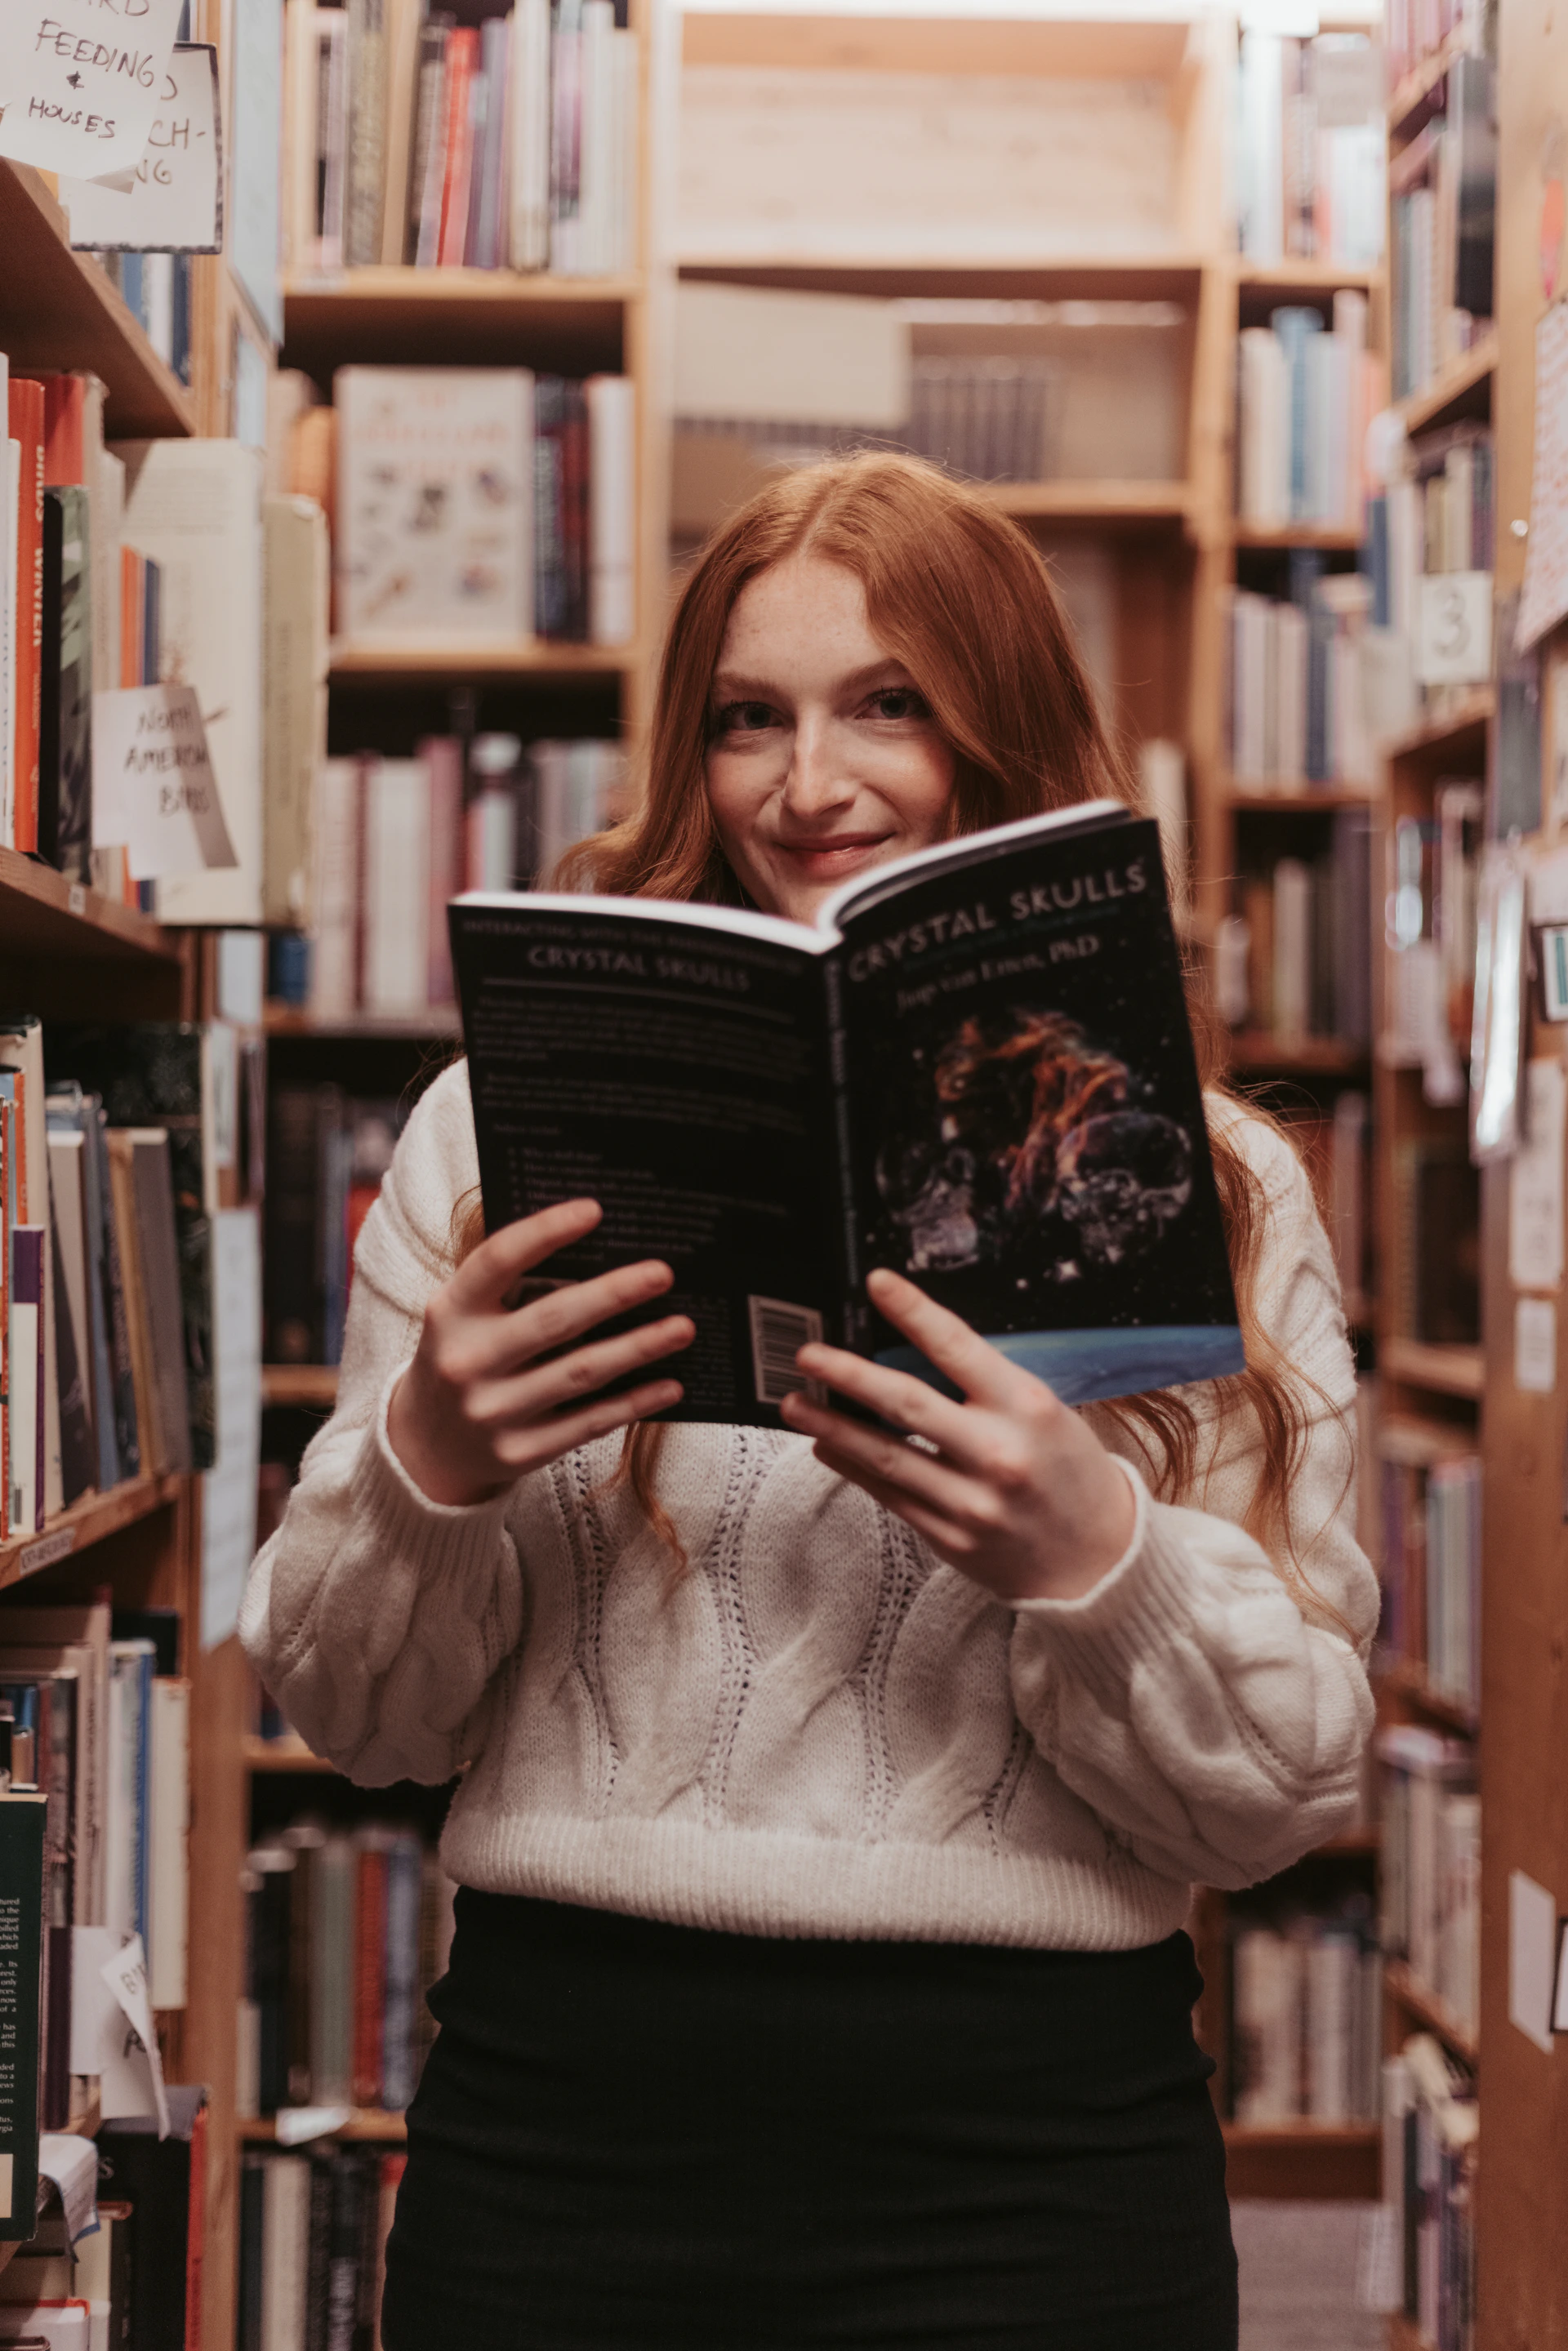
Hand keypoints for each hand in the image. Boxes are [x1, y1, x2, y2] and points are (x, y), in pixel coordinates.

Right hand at [387, 1199, 693, 1506]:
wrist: (427, 1446)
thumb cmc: (465, 1356)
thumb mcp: (464, 1316)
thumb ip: (512, 1287)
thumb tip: (601, 1253)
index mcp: (450, 1312)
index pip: (498, 1261)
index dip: (545, 1232)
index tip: (595, 1210)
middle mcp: (466, 1361)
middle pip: (553, 1320)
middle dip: (614, 1293)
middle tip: (663, 1274)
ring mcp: (492, 1412)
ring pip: (581, 1372)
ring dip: (639, 1347)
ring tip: (683, 1326)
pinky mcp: (519, 1452)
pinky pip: (589, 1423)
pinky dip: (634, 1402)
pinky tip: (670, 1384)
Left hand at [779, 1268, 1135, 1603]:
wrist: (1097, 1559)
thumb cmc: (1068, 1471)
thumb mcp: (1043, 1413)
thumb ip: (985, 1388)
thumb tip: (909, 1351)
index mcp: (1027, 1408)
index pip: (959, 1348)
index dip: (914, 1311)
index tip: (877, 1283)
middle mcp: (998, 1454)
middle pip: (906, 1404)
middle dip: (848, 1375)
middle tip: (806, 1355)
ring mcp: (971, 1502)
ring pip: (884, 1456)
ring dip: (831, 1426)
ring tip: (794, 1404)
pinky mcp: (950, 1537)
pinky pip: (888, 1495)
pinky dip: (852, 1466)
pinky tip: (827, 1444)